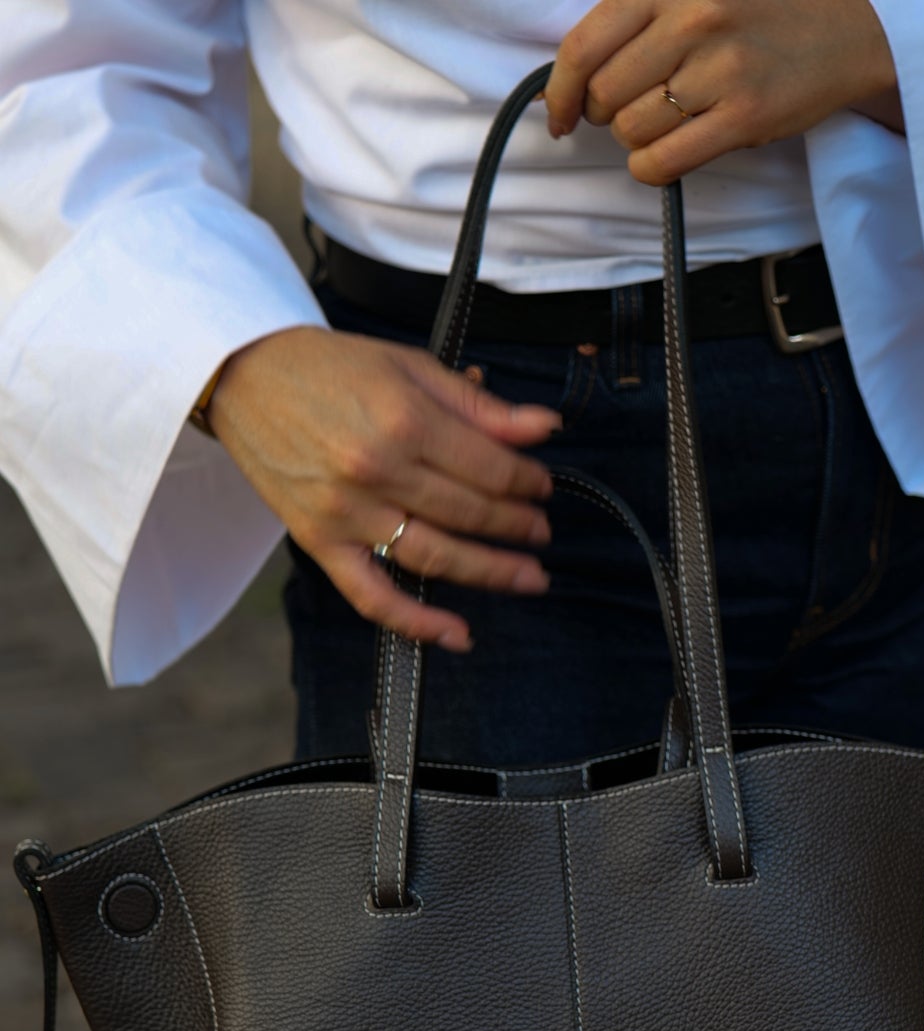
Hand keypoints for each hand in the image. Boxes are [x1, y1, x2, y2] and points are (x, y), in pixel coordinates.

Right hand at [207, 326, 562, 650]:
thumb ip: (477, 404)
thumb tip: (544, 427)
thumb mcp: (409, 366)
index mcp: (404, 419)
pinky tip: (458, 635)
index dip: (527, 482)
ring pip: (436, 556)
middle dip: (517, 526)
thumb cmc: (328, 368)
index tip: (542, 487)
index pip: (490, 468)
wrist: (243, 374)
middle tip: (541, 532)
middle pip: (470, 513)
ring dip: (491, 573)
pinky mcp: (320, 542)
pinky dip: (417, 623)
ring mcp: (347, 512)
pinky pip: (373, 596)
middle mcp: (377, 470)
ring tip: (528, 577)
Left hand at [544, 0, 902, 185]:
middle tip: (635, 108)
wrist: (851, 26)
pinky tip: (669, 153)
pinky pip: (663, 161)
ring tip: (671, 119)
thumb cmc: (765, 11)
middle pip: (606, 96)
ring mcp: (719, 69)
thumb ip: (643, 16)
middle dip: (608, 114)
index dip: (561, 91)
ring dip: (638, 139)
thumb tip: (578, 77)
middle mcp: (692, 19)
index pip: (585, 46)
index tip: (560, 113)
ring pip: (633, 131)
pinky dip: (653, 166)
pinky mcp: (743, 117)